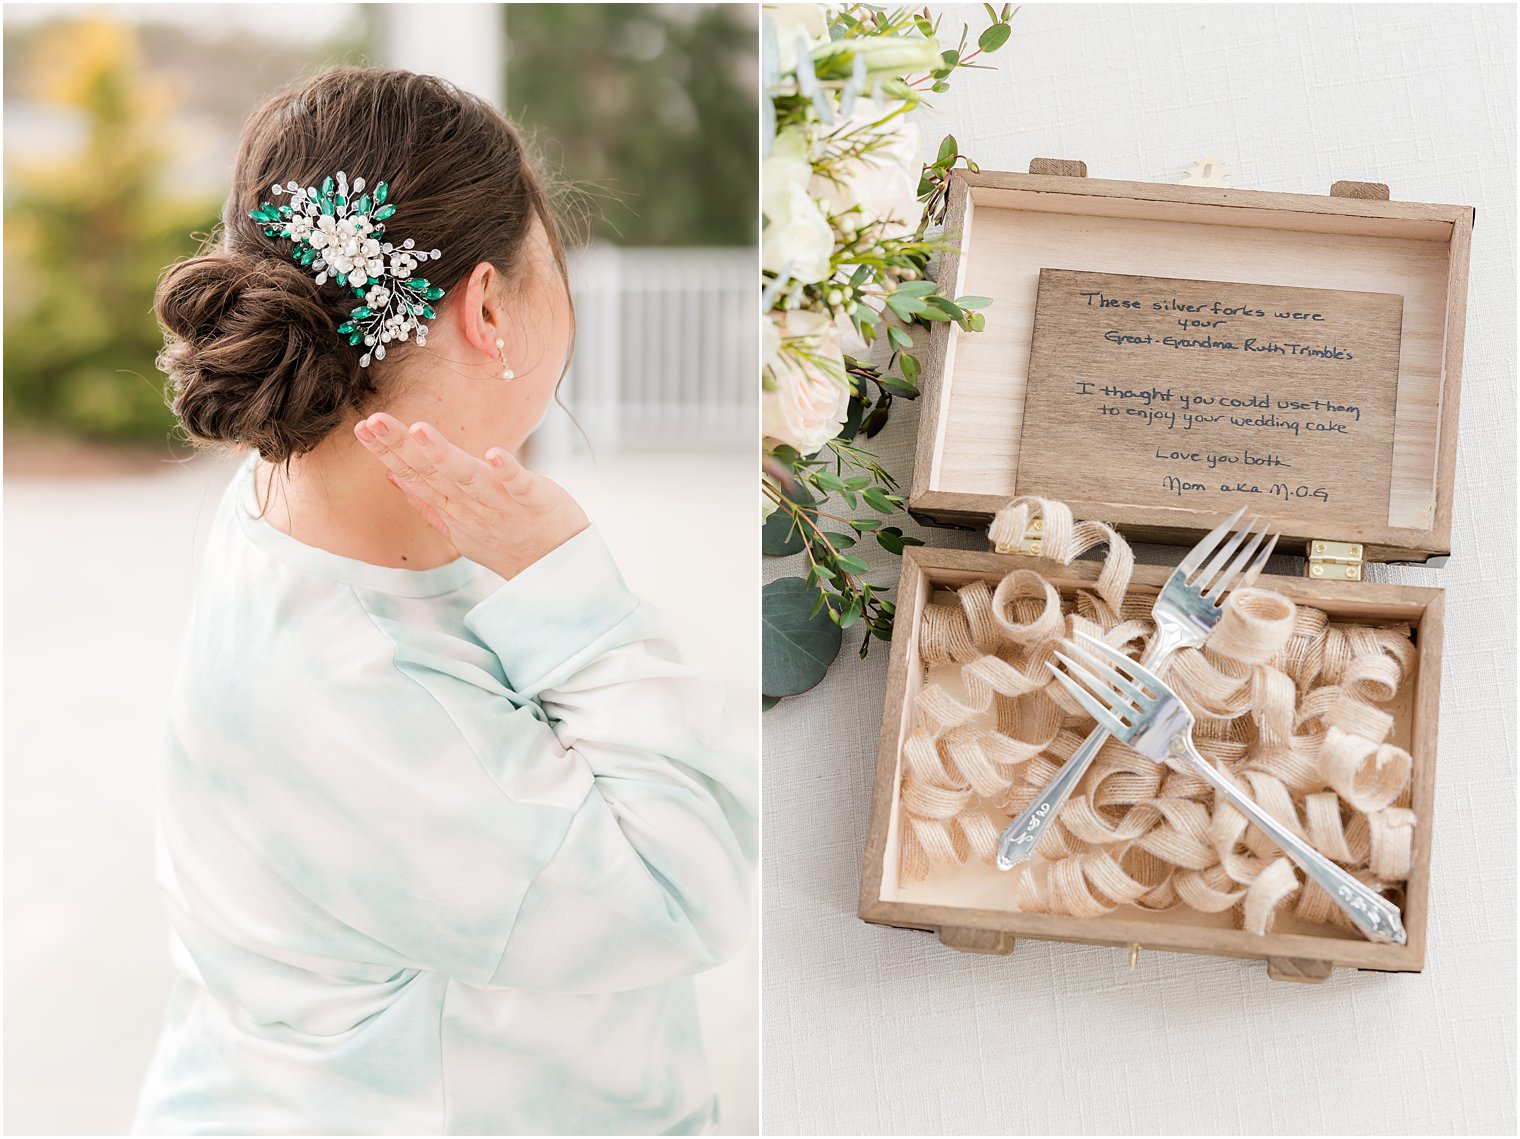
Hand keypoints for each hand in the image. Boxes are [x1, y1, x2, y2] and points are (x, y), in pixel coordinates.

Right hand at [353, 412, 588, 579]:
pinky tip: (493, 453)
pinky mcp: (534, 501)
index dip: (386, 453)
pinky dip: (506, 470)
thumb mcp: (459, 526)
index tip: (360, 427)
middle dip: (400, 447)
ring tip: (418, 430)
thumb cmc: (507, 541)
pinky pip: (518, 484)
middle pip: (431, 473)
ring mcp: (501, 505)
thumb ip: (427, 502)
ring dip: (442, 455)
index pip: (413, 476)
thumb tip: (392, 478)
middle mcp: (471, 506)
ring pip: (467, 477)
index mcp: (452, 508)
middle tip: (372, 422)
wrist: (556, 569)